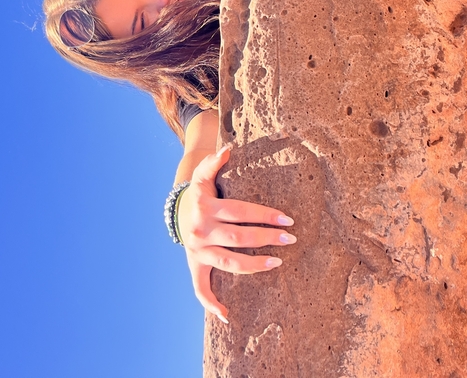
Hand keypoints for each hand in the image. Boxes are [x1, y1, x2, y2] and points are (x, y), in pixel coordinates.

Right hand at [177, 144, 295, 323]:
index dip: (265, 215)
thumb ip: (213, 162)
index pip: (241, 212)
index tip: (288, 220)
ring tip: (278, 262)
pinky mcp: (195, 265)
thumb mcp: (203, 176)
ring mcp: (198, 250)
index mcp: (206, 207)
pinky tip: (227, 316)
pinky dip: (211, 304)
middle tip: (291, 239)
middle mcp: (201, 230)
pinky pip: (200, 288)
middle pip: (239, 237)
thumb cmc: (200, 193)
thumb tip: (228, 150)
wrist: (176, 210)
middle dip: (267, 238)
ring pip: (229, 262)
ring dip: (254, 265)